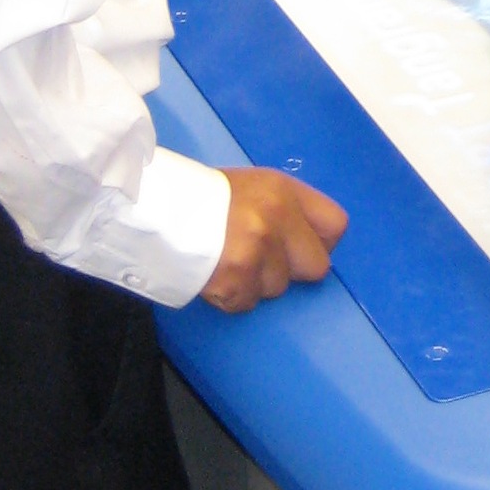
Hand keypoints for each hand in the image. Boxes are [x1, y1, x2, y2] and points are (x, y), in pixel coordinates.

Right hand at [200, 167, 349, 311]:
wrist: (153, 211)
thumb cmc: (205, 197)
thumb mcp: (255, 187)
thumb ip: (287, 210)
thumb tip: (308, 240)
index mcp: (285, 192)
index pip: (336, 225)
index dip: (321, 242)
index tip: (301, 247)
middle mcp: (277, 220)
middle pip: (316, 267)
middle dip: (291, 269)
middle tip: (261, 260)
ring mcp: (257, 252)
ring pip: (277, 288)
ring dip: (255, 283)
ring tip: (227, 260)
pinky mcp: (235, 281)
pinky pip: (247, 303)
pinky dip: (231, 296)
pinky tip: (214, 275)